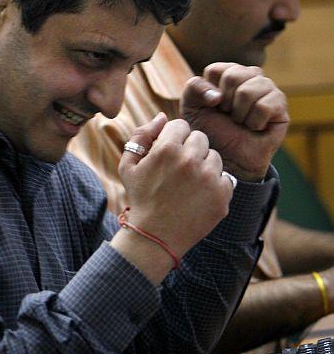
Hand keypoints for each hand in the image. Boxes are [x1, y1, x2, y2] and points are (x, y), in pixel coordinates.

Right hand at [113, 112, 233, 283]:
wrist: (155, 237)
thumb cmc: (140, 198)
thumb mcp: (128, 166)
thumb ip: (142, 135)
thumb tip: (162, 117)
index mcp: (167, 149)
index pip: (181, 125)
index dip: (173, 138)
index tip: (168, 155)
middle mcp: (190, 160)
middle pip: (200, 138)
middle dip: (190, 149)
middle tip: (178, 170)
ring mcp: (209, 178)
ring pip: (214, 156)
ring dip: (204, 165)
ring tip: (188, 184)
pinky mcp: (223, 195)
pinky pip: (224, 177)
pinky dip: (214, 185)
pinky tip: (198, 196)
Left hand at [180, 63, 288, 181]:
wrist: (227, 159)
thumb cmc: (210, 132)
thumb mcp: (192, 108)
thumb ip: (194, 88)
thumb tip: (218, 95)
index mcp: (228, 73)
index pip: (216, 70)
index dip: (210, 93)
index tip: (212, 107)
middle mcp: (250, 77)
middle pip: (234, 75)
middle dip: (225, 103)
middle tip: (228, 116)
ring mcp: (267, 89)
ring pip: (249, 90)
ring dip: (239, 114)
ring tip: (241, 122)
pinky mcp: (280, 106)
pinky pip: (265, 106)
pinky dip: (254, 122)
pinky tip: (254, 127)